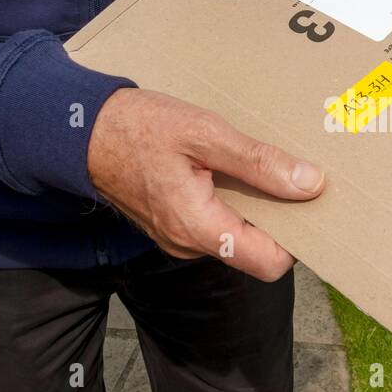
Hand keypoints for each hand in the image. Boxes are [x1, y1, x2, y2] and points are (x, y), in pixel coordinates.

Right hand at [87, 88, 323, 281]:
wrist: (82, 131)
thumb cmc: (139, 127)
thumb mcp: (205, 134)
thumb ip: (258, 162)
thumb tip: (310, 183)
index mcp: (199, 227)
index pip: (268, 264)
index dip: (297, 239)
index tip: (308, 204)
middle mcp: (188, 244)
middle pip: (255, 252)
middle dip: (279, 221)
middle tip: (291, 180)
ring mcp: (177, 238)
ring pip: (235, 238)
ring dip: (254, 211)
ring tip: (260, 170)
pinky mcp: (172, 226)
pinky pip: (215, 226)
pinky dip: (231, 205)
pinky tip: (230, 172)